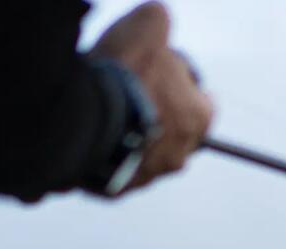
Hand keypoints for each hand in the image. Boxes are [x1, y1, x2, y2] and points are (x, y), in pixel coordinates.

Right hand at [91, 2, 213, 192]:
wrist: (83, 119)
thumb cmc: (124, 75)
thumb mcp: (148, 25)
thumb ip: (159, 22)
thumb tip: (157, 20)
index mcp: (198, 119)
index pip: (201, 101)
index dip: (180, 83)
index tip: (159, 73)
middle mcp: (179, 155)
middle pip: (172, 131)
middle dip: (155, 113)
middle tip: (129, 91)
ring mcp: (147, 177)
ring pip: (142, 153)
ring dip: (129, 135)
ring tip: (105, 112)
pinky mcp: (115, 190)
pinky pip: (113, 170)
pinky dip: (105, 154)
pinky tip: (90, 132)